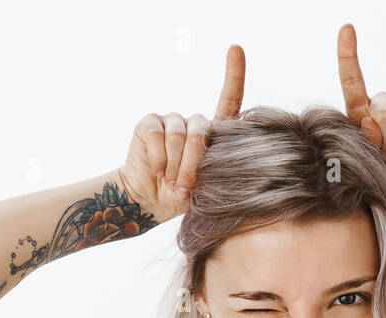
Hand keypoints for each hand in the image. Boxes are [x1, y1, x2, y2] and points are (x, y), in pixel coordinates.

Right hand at [119, 43, 245, 221]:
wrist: (149, 201)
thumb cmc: (182, 195)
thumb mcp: (205, 185)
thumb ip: (214, 166)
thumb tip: (223, 155)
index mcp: (212, 134)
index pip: (228, 100)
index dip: (233, 75)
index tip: (236, 49)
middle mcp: (193, 122)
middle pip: (201, 130)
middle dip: (193, 163)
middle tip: (184, 187)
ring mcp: (170, 120)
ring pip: (179, 135)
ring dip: (176, 165)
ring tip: (170, 182)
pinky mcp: (149, 123)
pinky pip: (158, 134)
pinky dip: (159, 157)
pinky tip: (158, 170)